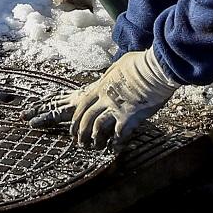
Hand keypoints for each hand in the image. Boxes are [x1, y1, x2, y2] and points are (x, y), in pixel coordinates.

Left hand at [21, 48, 181, 149]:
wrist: (156, 67)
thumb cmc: (142, 64)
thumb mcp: (121, 65)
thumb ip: (112, 74)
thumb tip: (111, 74)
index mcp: (100, 86)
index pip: (75, 103)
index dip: (63, 114)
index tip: (55, 122)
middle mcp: (103, 97)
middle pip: (81, 117)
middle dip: (76, 131)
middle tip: (75, 142)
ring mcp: (115, 107)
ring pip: (94, 127)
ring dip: (92, 139)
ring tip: (91, 148)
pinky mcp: (128, 116)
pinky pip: (118, 135)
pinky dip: (115, 143)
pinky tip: (115, 149)